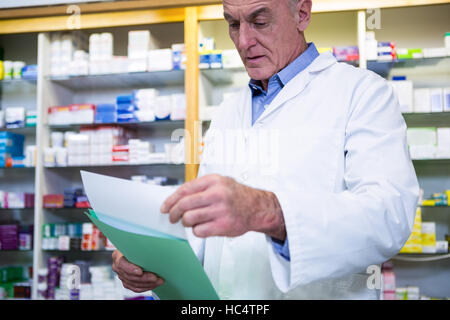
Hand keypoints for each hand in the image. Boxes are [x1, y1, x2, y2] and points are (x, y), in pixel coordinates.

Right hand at [112, 250, 163, 292]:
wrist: (133, 250)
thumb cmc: (135, 245)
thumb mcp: (135, 242)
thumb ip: (139, 245)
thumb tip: (151, 245)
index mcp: (117, 256)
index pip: (121, 264)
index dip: (130, 269)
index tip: (140, 271)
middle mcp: (117, 267)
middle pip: (129, 276)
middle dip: (144, 278)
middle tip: (156, 278)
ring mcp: (122, 275)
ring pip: (133, 284)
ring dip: (148, 284)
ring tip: (159, 281)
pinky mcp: (127, 282)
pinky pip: (135, 288)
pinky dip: (146, 287)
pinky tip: (154, 284)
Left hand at [160, 174, 285, 239]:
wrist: (257, 207)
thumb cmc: (237, 196)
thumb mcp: (220, 182)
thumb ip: (200, 187)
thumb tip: (177, 198)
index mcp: (214, 181)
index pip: (184, 190)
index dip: (171, 200)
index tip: (165, 207)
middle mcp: (217, 194)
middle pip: (184, 204)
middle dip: (174, 213)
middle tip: (172, 217)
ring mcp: (220, 210)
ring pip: (189, 219)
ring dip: (186, 222)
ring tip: (191, 221)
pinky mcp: (223, 226)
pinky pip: (199, 231)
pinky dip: (197, 231)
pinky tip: (202, 227)